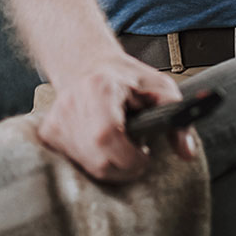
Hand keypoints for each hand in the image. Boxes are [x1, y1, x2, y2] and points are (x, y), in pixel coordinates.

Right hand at [36, 50, 196, 182]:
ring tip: (119, 144)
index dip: (131, 157)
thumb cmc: (128, 80)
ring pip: (88, 168)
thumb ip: (179, 119)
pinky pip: (76, 164)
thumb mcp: (161, 89)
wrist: (88, 66)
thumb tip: (187, 153)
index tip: (145, 152)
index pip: (108, 138)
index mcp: (99, 89)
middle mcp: (70, 105)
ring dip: (110, 165)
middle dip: (124, 167)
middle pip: (99, 162)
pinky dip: (94, 162)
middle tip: (136, 151)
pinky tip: (100, 146)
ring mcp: (55, 121)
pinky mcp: (48, 135)